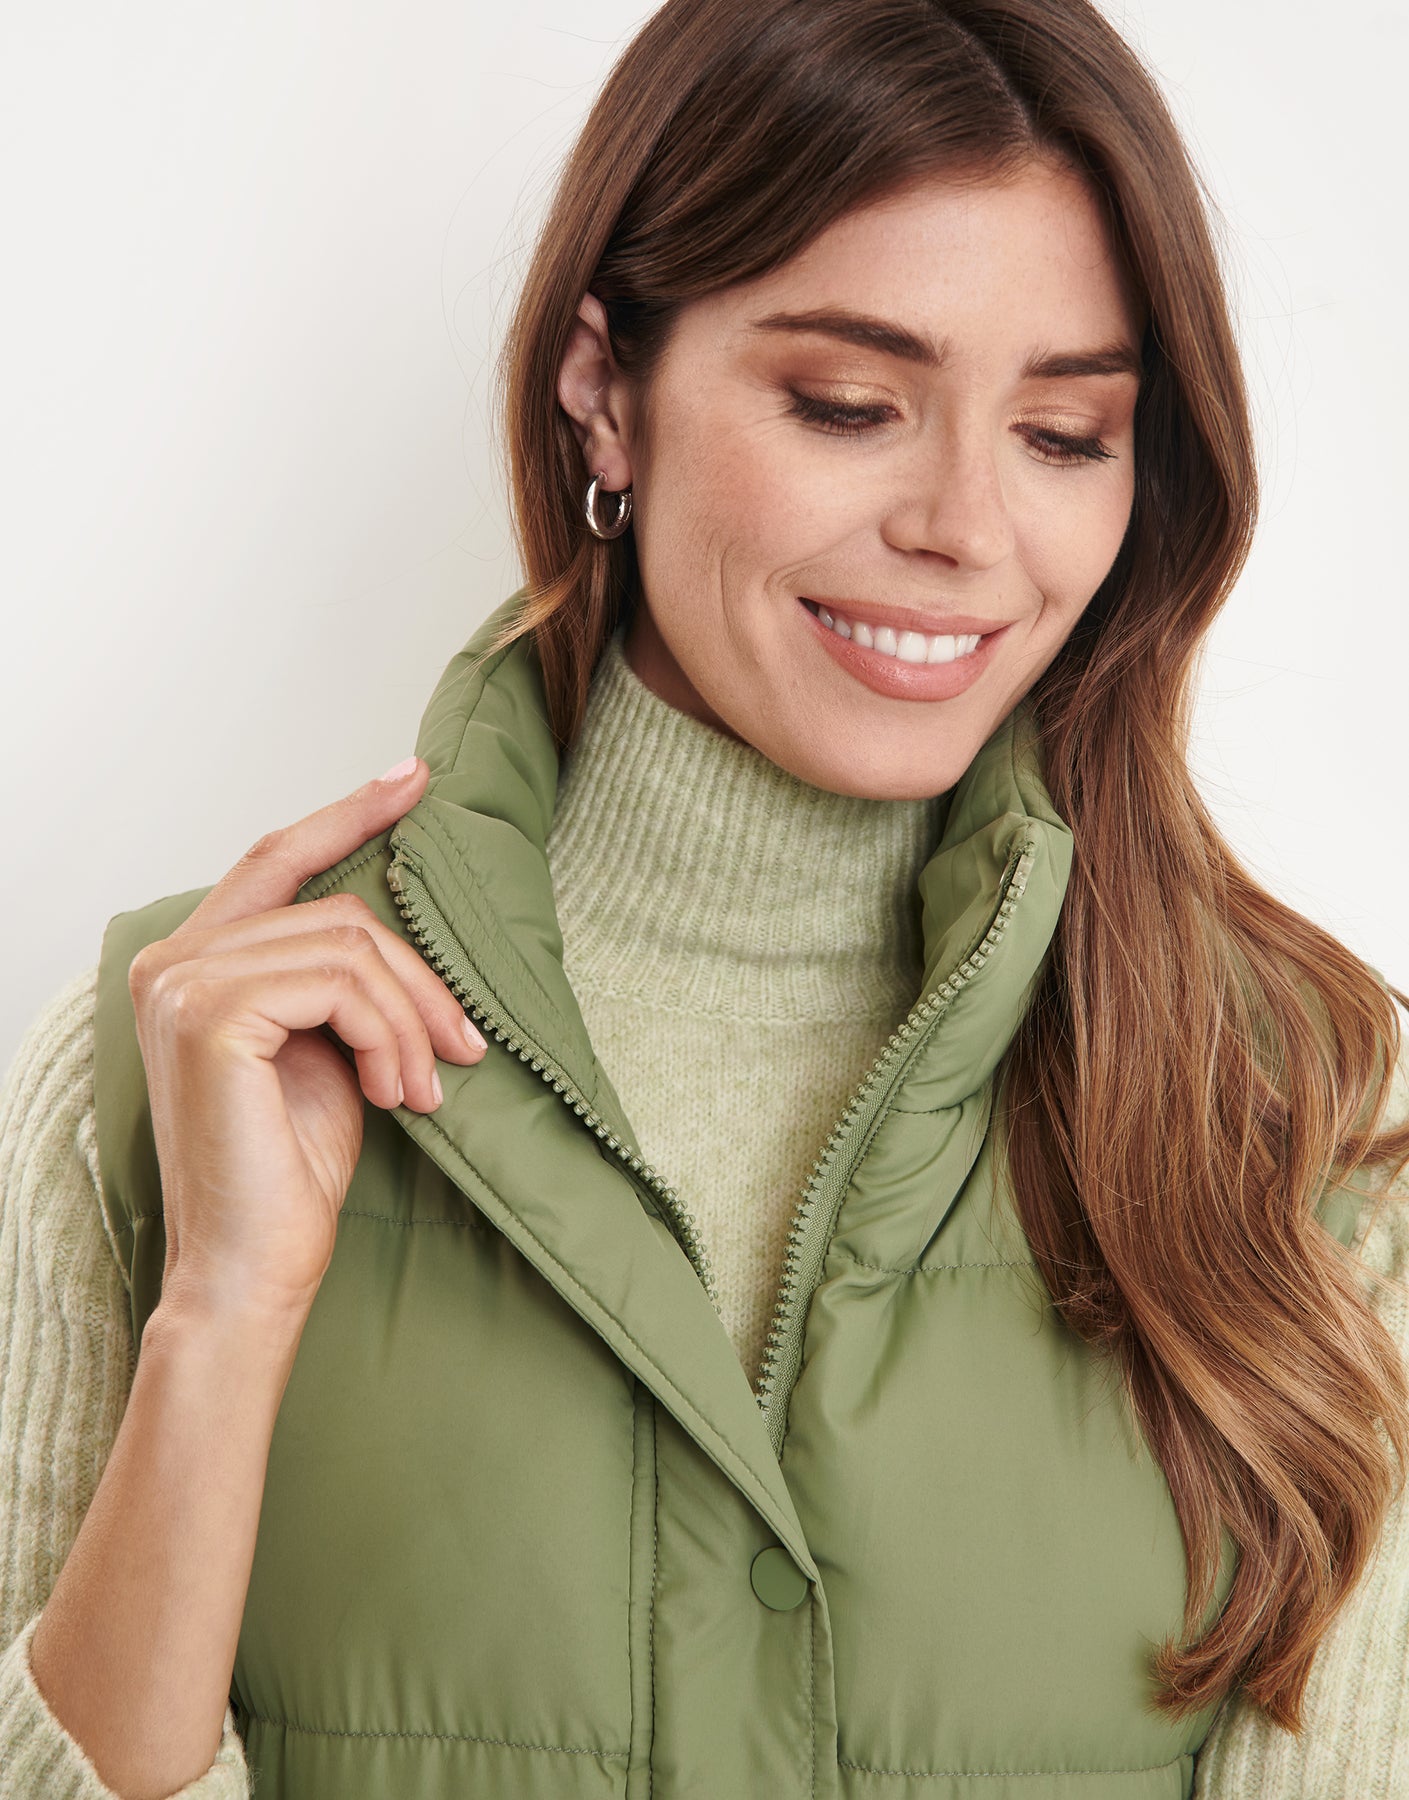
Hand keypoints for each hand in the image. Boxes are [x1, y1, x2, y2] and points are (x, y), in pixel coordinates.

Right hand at [127, 758, 485, 1324]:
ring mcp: (184, 981)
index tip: (416, 778)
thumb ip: (341, 979)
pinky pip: (344, 983)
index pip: (276, 859)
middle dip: (419, 976)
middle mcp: (173, 959)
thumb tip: (408, 927)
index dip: (348, 813)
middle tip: (465, 1046)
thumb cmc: (290, 1166)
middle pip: (336, 907)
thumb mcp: (329, 1046)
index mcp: (192, 962)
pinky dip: (392, 1035)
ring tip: (425, 1086)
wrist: (253, 1264)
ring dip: (413, 1018)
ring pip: (351, 944)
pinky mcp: (210, 1013)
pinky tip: (397, 1094)